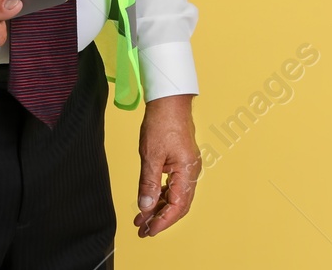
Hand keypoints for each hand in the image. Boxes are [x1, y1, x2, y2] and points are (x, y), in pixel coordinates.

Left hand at [133, 94, 199, 237]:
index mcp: (187, 172)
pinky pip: (172, 185)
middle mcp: (191, 172)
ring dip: (158, 208)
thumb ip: (148, 183)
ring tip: (140, 219)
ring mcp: (186, 167)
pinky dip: (160, 195)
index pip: (177, 206)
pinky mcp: (180, 162)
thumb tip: (145, 207)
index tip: (148, 231)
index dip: (162, 221)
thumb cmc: (162, 123)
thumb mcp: (151, 155)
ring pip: (174, 196)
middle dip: (160, 219)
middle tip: (142, 230)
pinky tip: (148, 202)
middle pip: (178, 205)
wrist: (169, 100)